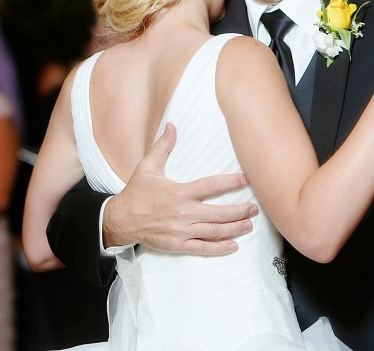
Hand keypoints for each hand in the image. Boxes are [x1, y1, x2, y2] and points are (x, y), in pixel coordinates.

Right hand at [103, 123, 258, 253]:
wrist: (120, 221)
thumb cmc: (135, 194)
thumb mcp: (147, 167)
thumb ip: (162, 147)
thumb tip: (171, 126)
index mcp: (179, 192)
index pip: (211, 186)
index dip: (230, 182)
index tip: (245, 180)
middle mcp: (183, 213)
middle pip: (219, 213)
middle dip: (240, 210)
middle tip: (254, 208)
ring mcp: (181, 231)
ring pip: (214, 231)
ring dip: (235, 228)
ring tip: (248, 224)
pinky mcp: (177, 245)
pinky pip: (202, 248)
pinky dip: (219, 248)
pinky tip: (233, 245)